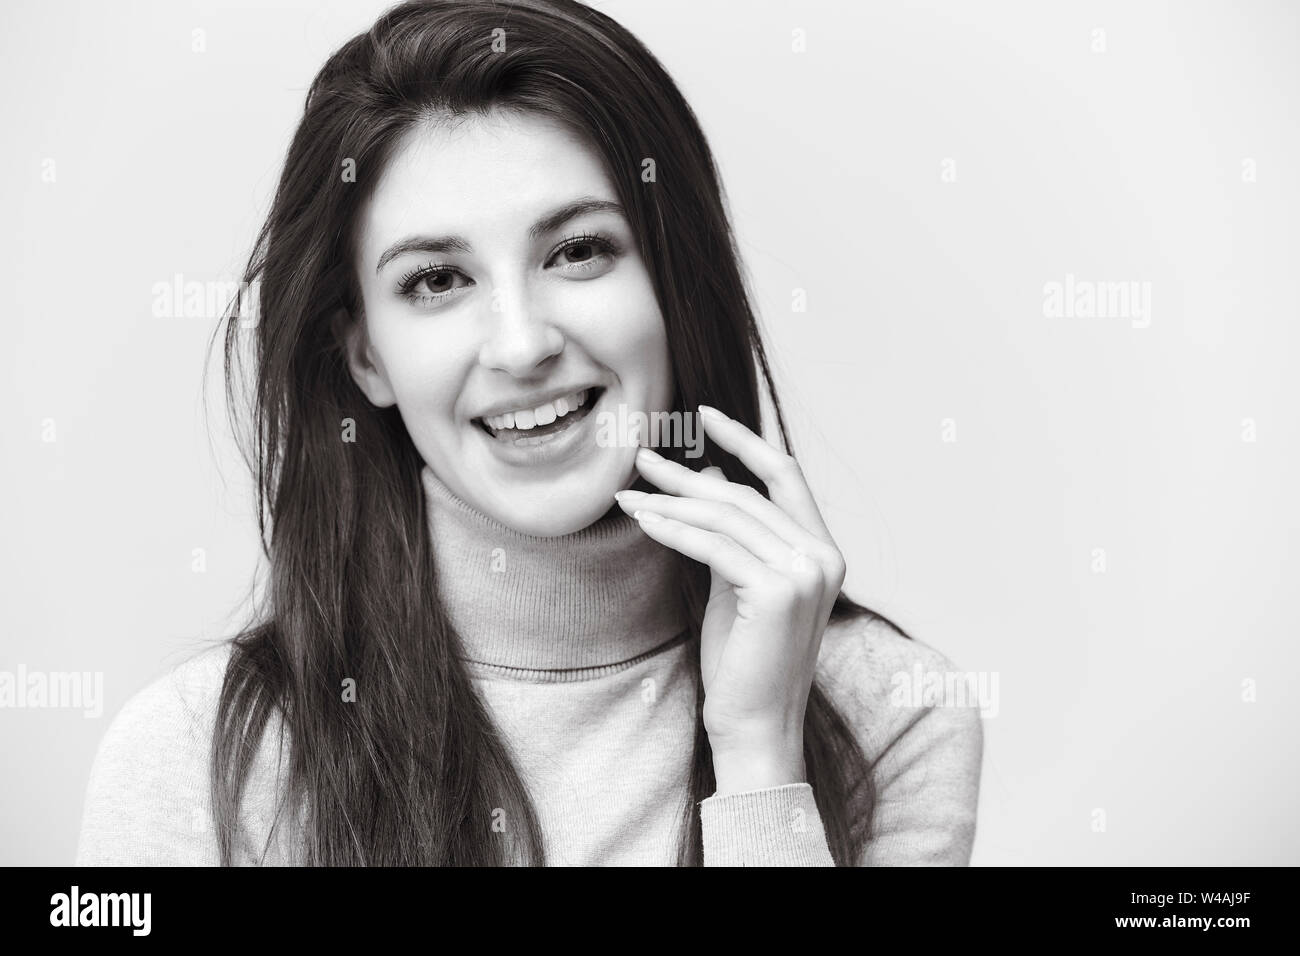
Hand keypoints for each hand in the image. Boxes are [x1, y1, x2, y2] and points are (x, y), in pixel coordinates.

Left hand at [612, 405, 846, 794]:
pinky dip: (673, 529)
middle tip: (641, 459)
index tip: (704, 416)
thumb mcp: (735, 584)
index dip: (745, 441)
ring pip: (726, 516)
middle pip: (745, 495)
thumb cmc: (744, 661)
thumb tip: (709, 474)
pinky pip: (712, 547)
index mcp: (824, 551)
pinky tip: (643, 520)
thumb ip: (730, 532)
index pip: (786, 476)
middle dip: (687, 474)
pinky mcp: (777, 592)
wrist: (756, 725)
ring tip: (629, 492)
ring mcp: (806, 573)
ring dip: (671, 500)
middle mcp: (824, 557)